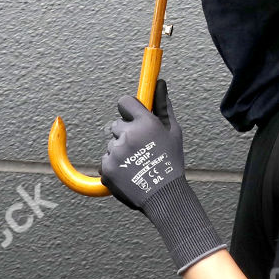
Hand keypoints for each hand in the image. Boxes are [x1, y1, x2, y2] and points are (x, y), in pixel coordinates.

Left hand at [98, 79, 224, 273]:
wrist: (164, 196)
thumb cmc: (171, 163)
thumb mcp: (173, 132)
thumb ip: (163, 106)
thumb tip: (160, 83)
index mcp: (145, 122)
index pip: (124, 102)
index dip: (127, 109)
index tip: (132, 116)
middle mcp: (128, 134)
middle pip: (115, 125)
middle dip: (124, 133)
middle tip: (140, 148)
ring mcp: (115, 152)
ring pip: (111, 145)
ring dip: (120, 151)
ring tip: (137, 165)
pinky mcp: (107, 168)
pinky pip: (106, 161)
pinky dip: (114, 167)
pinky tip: (130, 174)